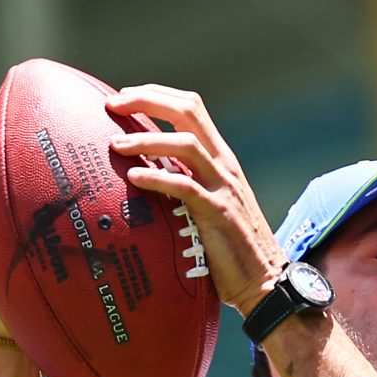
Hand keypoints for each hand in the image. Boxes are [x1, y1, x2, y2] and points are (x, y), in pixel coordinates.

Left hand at [105, 86, 286, 314]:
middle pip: (188, 112)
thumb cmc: (230, 248)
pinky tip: (133, 178)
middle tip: (112, 105)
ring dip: (146, 140)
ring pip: (186, 144)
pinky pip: (185, 187)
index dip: (157, 96)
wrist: (264, 280)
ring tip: (115, 145)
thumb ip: (185, 184)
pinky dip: (157, 178)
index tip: (124, 97)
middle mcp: (224, 165)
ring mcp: (223, 187)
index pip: (191, 109)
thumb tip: (145, 177)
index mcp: (220, 158)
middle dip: (147, 100)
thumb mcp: (207, 204)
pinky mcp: (219, 213)